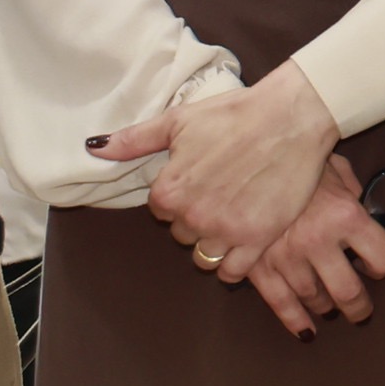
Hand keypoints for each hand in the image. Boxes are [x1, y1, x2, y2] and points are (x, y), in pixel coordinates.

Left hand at [94, 63, 340, 283]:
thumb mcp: (179, 121)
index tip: (202, 180)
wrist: (292, 117)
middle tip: (223, 194)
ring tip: (234, 216)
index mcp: (169, 190)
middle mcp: (193, 216)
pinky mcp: (257, 239)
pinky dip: (233, 263)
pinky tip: (243, 241)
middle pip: (183, 234)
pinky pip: (232, 272)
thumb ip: (133, 141)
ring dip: (214, 241)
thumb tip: (92, 148)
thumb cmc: (236, 114)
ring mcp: (225, 230)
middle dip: (198, 218)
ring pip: (204, 256)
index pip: (160, 210)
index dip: (181, 195)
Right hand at [236, 158, 384, 341]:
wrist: (240, 160)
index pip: (383, 257)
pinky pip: (280, 302)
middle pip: (349, 290)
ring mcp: (287, 257)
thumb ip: (351, 188)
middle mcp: (319, 241)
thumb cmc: (293, 161)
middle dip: (359, 306)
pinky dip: (294, 320)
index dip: (383, 264)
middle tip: (361, 312)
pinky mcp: (258, 266)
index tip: (377, 265)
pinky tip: (305, 331)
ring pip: (315, 298)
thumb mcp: (333, 166)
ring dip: (326, 307)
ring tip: (330, 308)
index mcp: (346, 215)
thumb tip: (359, 204)